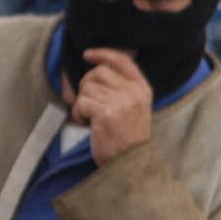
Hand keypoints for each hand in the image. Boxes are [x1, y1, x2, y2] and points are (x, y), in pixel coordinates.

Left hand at [70, 48, 152, 165]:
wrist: (130, 165)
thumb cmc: (127, 138)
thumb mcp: (134, 108)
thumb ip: (122, 87)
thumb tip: (96, 66)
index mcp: (142, 89)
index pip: (122, 61)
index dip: (102, 54)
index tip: (87, 55)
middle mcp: (134, 93)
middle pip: (98, 73)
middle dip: (86, 86)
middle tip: (89, 104)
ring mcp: (121, 103)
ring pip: (87, 88)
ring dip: (82, 103)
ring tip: (90, 118)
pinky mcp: (106, 114)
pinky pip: (81, 103)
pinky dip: (78, 113)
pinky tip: (86, 124)